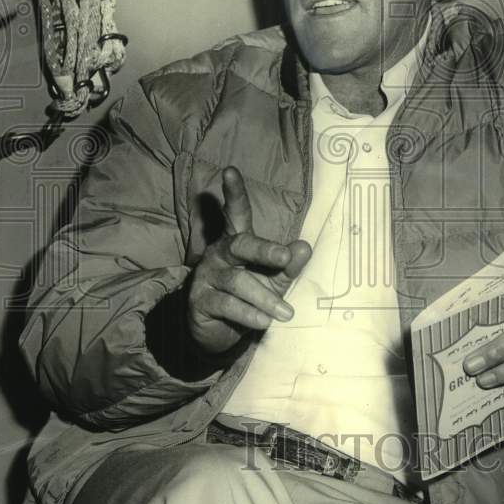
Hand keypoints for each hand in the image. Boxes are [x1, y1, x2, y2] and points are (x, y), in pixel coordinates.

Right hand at [187, 166, 311, 353]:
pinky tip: (264, 322)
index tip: (230, 171)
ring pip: (238, 281)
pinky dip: (249, 314)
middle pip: (240, 244)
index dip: (234, 193)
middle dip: (263, 249)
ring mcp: (207, 276)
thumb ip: (288, 265)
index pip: (236, 214)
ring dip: (265, 297)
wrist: (219, 332)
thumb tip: (305, 247)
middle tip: (285, 257)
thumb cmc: (250, 296)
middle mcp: (219, 253)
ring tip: (286, 313)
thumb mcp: (274, 280)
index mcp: (237, 241)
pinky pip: (227, 304)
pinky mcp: (199, 301)